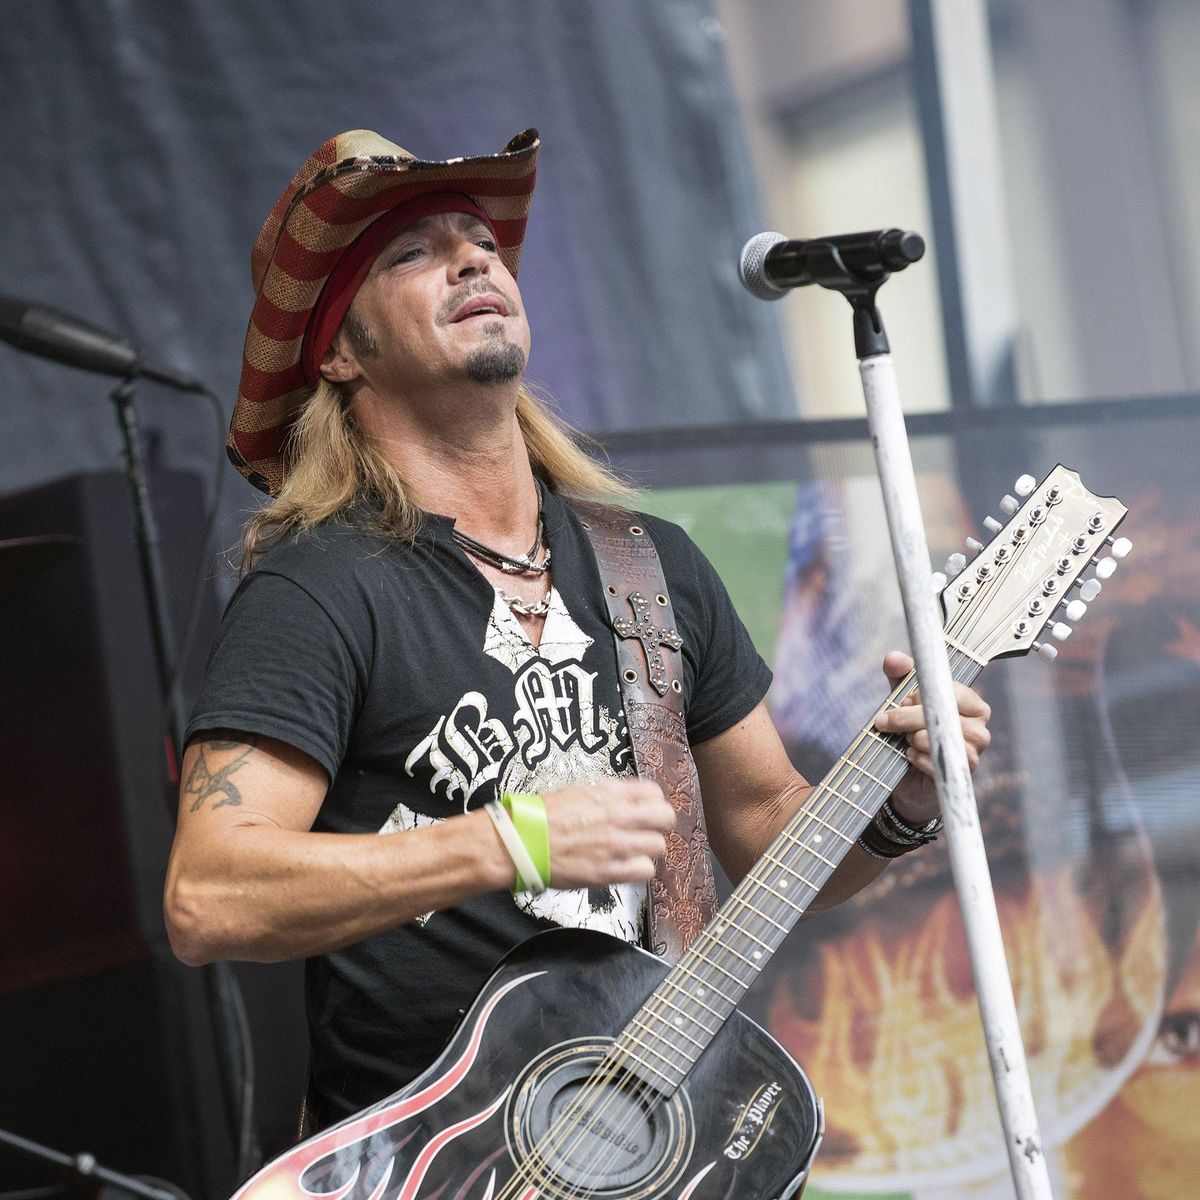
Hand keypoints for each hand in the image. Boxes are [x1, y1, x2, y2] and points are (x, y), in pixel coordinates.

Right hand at [539, 779, 675, 888]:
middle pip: (665, 818)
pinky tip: (626, 867)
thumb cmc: (542, 816)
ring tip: (633, 852)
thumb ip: (605, 796)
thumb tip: (621, 800)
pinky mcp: (610, 871)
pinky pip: (645, 871)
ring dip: (648, 850)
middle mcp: (620, 817)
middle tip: (648, 832)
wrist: (523, 841)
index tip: (646, 811)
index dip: (653, 803)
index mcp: (610, 794)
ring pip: (659, 846)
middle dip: (659, 825)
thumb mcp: (577, 791)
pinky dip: (639, 870)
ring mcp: (617, 845)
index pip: (653, 792)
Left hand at [873, 651, 991, 822]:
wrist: (910, 777)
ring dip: (912, 738)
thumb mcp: (903, 699)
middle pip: (941, 714)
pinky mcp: (960, 775)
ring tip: (906, 740)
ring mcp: (974, 754)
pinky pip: (933, 760)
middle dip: (906, 716)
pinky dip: (915, 757)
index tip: (904, 699)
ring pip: (936, 737)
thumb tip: (894, 658)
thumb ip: (900, 677)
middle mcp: (980, 729)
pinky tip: (910, 756)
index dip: (922, 695)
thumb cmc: (912, 732)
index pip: (950, 690)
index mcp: (973, 705)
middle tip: (886, 721)